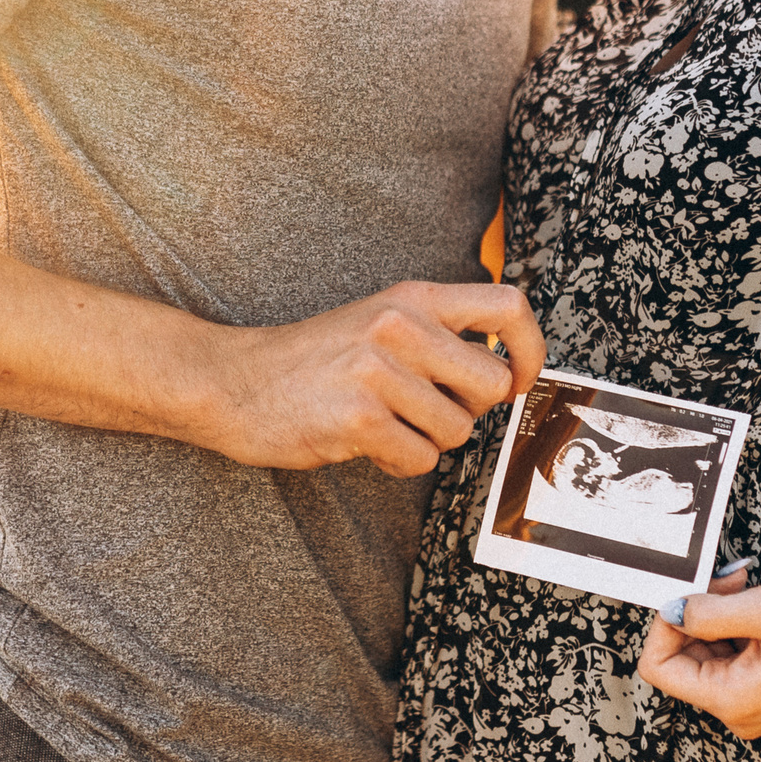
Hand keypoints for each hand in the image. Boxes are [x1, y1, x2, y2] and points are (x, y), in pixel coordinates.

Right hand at [191, 281, 544, 477]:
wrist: (231, 381)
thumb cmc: (311, 362)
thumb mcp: (377, 322)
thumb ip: (436, 336)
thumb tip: (506, 377)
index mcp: (411, 298)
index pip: (509, 306)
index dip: (530, 350)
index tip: (516, 380)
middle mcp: (399, 326)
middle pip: (492, 384)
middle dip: (468, 411)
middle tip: (425, 410)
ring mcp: (378, 371)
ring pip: (457, 431)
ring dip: (427, 440)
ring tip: (384, 424)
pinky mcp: (359, 418)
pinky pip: (419, 460)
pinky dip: (398, 463)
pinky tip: (365, 443)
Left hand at [637, 579, 760, 739]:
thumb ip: (708, 612)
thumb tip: (669, 610)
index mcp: (731, 701)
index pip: (659, 668)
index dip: (663, 626)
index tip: (688, 591)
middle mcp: (739, 711)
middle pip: (683, 659)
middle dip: (695, 612)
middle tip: (725, 577)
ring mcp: (756, 701)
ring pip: (709, 653)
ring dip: (717, 613)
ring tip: (745, 582)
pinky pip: (735, 655)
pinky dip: (738, 623)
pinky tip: (758, 598)